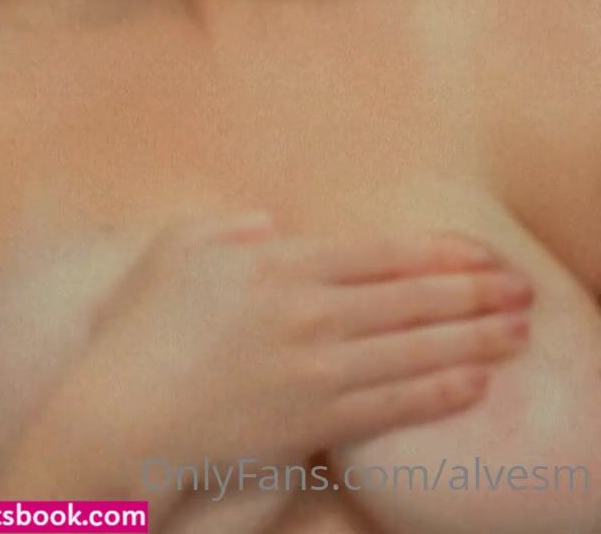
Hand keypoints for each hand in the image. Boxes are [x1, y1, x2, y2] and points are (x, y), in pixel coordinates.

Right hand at [50, 212, 532, 517]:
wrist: (122, 419)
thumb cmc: (141, 330)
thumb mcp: (177, 249)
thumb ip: (229, 226)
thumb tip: (271, 222)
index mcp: (281, 263)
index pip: (381, 255)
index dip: (439, 254)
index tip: (481, 254)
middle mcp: (312, 312)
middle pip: (412, 300)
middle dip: (474, 295)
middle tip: (522, 292)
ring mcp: (318, 369)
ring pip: (415, 350)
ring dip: (473, 342)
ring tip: (516, 335)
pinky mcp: (316, 421)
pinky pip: (392, 405)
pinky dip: (438, 394)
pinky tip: (473, 386)